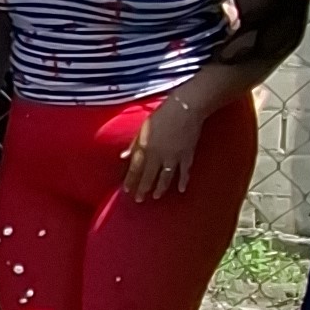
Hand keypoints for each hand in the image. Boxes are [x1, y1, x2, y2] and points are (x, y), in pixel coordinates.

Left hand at [121, 88, 207, 202]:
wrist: (185, 109)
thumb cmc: (162, 115)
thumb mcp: (143, 127)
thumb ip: (134, 143)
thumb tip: (122, 156)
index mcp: (145, 147)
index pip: (135, 168)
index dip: (130, 180)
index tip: (126, 190)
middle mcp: (158, 155)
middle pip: (149, 176)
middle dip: (143, 188)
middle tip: (138, 200)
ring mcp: (173, 157)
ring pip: (165, 177)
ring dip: (160, 188)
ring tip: (156, 197)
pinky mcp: (187, 155)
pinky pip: (184, 172)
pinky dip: (182, 181)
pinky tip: (180, 190)